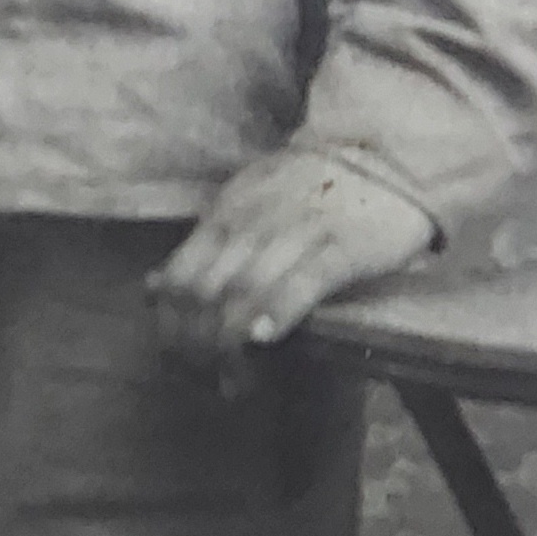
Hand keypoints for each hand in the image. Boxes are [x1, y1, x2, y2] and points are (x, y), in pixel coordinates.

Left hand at [148, 150, 434, 374]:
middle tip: (207, 380)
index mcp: (225, 214)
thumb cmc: (310, 191)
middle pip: (204, 292)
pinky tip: (262, 339)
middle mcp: (252, 222)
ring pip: (244, 289)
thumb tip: (151, 288)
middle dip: (197, 345)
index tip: (181, 362)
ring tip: (233, 380)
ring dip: (229, 342)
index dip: (172, 328)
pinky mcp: (343, 245)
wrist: (385, 155)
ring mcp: (297, 231)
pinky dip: (277, 310)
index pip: (178, 278)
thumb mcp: (246, 207)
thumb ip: (204, 247)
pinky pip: (304, 280)